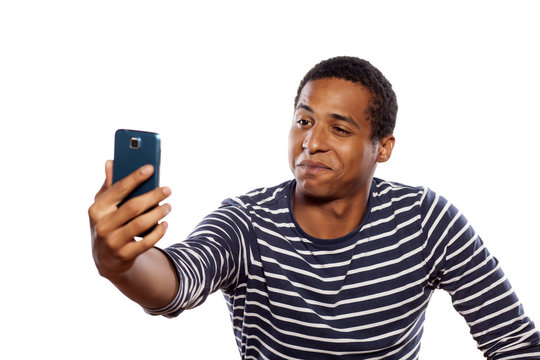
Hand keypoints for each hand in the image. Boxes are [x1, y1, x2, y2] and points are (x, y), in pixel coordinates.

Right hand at [88, 160, 171, 280]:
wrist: (106, 259)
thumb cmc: (108, 224)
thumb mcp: (104, 207)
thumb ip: (109, 186)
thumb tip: (110, 162)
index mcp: (97, 209)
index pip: (118, 189)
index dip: (135, 177)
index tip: (151, 168)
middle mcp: (102, 225)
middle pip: (133, 207)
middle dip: (153, 196)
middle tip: (167, 189)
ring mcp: (112, 242)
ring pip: (141, 224)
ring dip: (158, 213)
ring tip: (169, 206)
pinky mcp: (124, 255)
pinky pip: (146, 242)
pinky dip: (158, 232)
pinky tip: (165, 224)